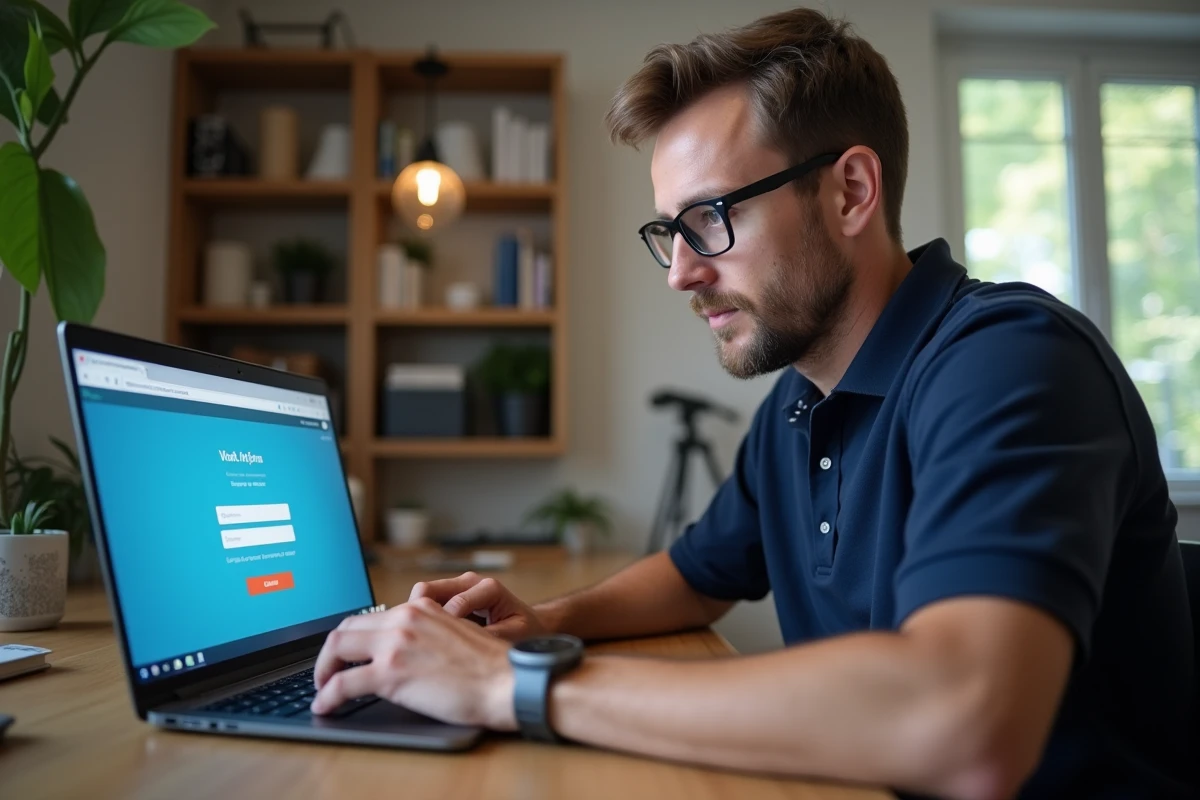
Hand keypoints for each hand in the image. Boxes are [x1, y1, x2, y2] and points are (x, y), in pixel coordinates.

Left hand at [311, 597, 516, 729]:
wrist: (505, 682)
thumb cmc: (488, 666)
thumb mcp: (454, 632)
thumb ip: (426, 632)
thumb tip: (403, 649)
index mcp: (419, 608)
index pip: (369, 616)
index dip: (351, 638)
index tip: (345, 655)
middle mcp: (403, 619)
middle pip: (345, 629)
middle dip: (329, 653)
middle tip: (327, 672)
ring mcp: (395, 645)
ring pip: (336, 650)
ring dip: (322, 671)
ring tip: (322, 688)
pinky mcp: (390, 674)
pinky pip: (342, 684)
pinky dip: (327, 696)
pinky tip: (325, 706)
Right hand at [409, 571, 548, 641]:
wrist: (530, 623)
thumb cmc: (525, 630)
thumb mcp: (514, 635)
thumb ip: (491, 637)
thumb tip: (465, 647)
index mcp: (489, 588)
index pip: (455, 603)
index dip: (443, 627)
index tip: (437, 648)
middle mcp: (470, 582)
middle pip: (428, 590)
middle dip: (418, 616)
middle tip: (417, 643)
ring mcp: (457, 586)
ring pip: (421, 595)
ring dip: (416, 616)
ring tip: (418, 642)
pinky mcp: (449, 595)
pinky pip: (425, 603)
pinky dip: (420, 618)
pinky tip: (423, 639)